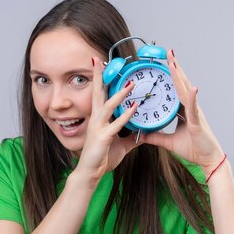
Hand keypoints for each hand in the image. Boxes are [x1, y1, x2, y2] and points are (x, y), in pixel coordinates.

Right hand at [75, 56, 142, 185]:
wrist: (90, 173)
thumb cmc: (102, 158)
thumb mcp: (120, 145)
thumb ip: (131, 138)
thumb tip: (142, 134)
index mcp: (99, 119)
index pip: (100, 95)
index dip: (101, 80)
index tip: (103, 65)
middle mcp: (96, 119)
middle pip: (97, 93)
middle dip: (99, 76)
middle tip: (99, 59)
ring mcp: (98, 127)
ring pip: (108, 105)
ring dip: (120, 93)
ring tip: (131, 83)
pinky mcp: (102, 137)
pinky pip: (116, 124)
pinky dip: (125, 115)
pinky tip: (134, 107)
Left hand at [139, 50, 224, 174]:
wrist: (208, 160)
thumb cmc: (194, 149)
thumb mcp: (169, 142)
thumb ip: (155, 137)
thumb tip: (141, 135)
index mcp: (184, 111)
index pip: (176, 90)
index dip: (171, 76)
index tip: (165, 63)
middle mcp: (191, 108)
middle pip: (181, 85)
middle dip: (175, 68)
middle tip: (168, 53)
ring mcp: (195, 114)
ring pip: (185, 91)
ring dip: (180, 76)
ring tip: (174, 62)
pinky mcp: (197, 123)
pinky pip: (193, 108)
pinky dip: (192, 97)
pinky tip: (191, 87)